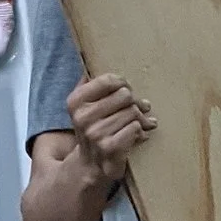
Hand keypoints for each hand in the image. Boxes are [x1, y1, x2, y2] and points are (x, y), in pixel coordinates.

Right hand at [67, 71, 153, 186]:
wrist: (91, 165)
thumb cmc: (93, 129)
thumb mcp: (83, 106)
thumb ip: (86, 83)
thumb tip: (87, 55)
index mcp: (76, 102)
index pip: (108, 80)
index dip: (122, 83)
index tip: (126, 89)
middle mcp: (83, 117)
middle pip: (125, 95)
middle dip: (135, 101)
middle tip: (141, 107)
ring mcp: (96, 134)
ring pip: (132, 113)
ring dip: (142, 118)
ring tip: (144, 121)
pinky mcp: (110, 148)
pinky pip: (135, 128)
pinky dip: (141, 131)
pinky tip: (141, 134)